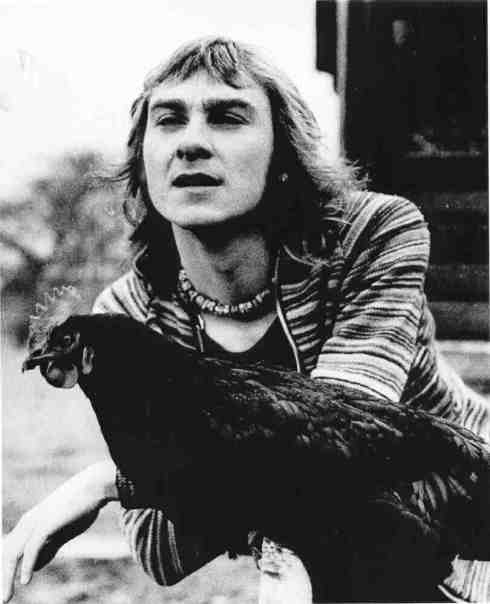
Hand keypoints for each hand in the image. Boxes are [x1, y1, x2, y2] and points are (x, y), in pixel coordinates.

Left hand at [2, 460, 116, 602]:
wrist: (93, 487)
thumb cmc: (79, 507)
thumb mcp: (60, 532)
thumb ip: (47, 548)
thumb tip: (34, 567)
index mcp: (29, 524)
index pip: (8, 550)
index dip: (3, 570)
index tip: (3, 588)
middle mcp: (27, 523)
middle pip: (5, 554)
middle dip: (1, 577)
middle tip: (2, 599)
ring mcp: (35, 523)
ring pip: (12, 554)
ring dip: (6, 577)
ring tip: (5, 598)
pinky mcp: (46, 524)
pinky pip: (32, 549)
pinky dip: (27, 566)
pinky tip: (25, 580)